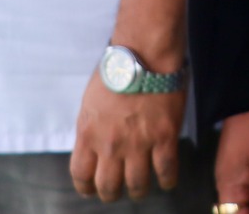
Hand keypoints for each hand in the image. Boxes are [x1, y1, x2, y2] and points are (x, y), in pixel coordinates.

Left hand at [69, 72, 184, 202]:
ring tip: (141, 189)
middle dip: (111, 193)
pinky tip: (167, 180)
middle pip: (108, 187)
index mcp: (88, 133)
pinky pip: (166, 171)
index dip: (86, 187)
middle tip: (116, 191)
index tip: (91, 188)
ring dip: (138, 191)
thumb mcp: (90, 101)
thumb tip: (95, 144)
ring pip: (137, 185)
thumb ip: (92, 127)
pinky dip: (167, 181)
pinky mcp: (164, 138)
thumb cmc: (116, 69)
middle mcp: (110, 145)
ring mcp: (139, 144)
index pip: (81, 175)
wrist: (144, 53)